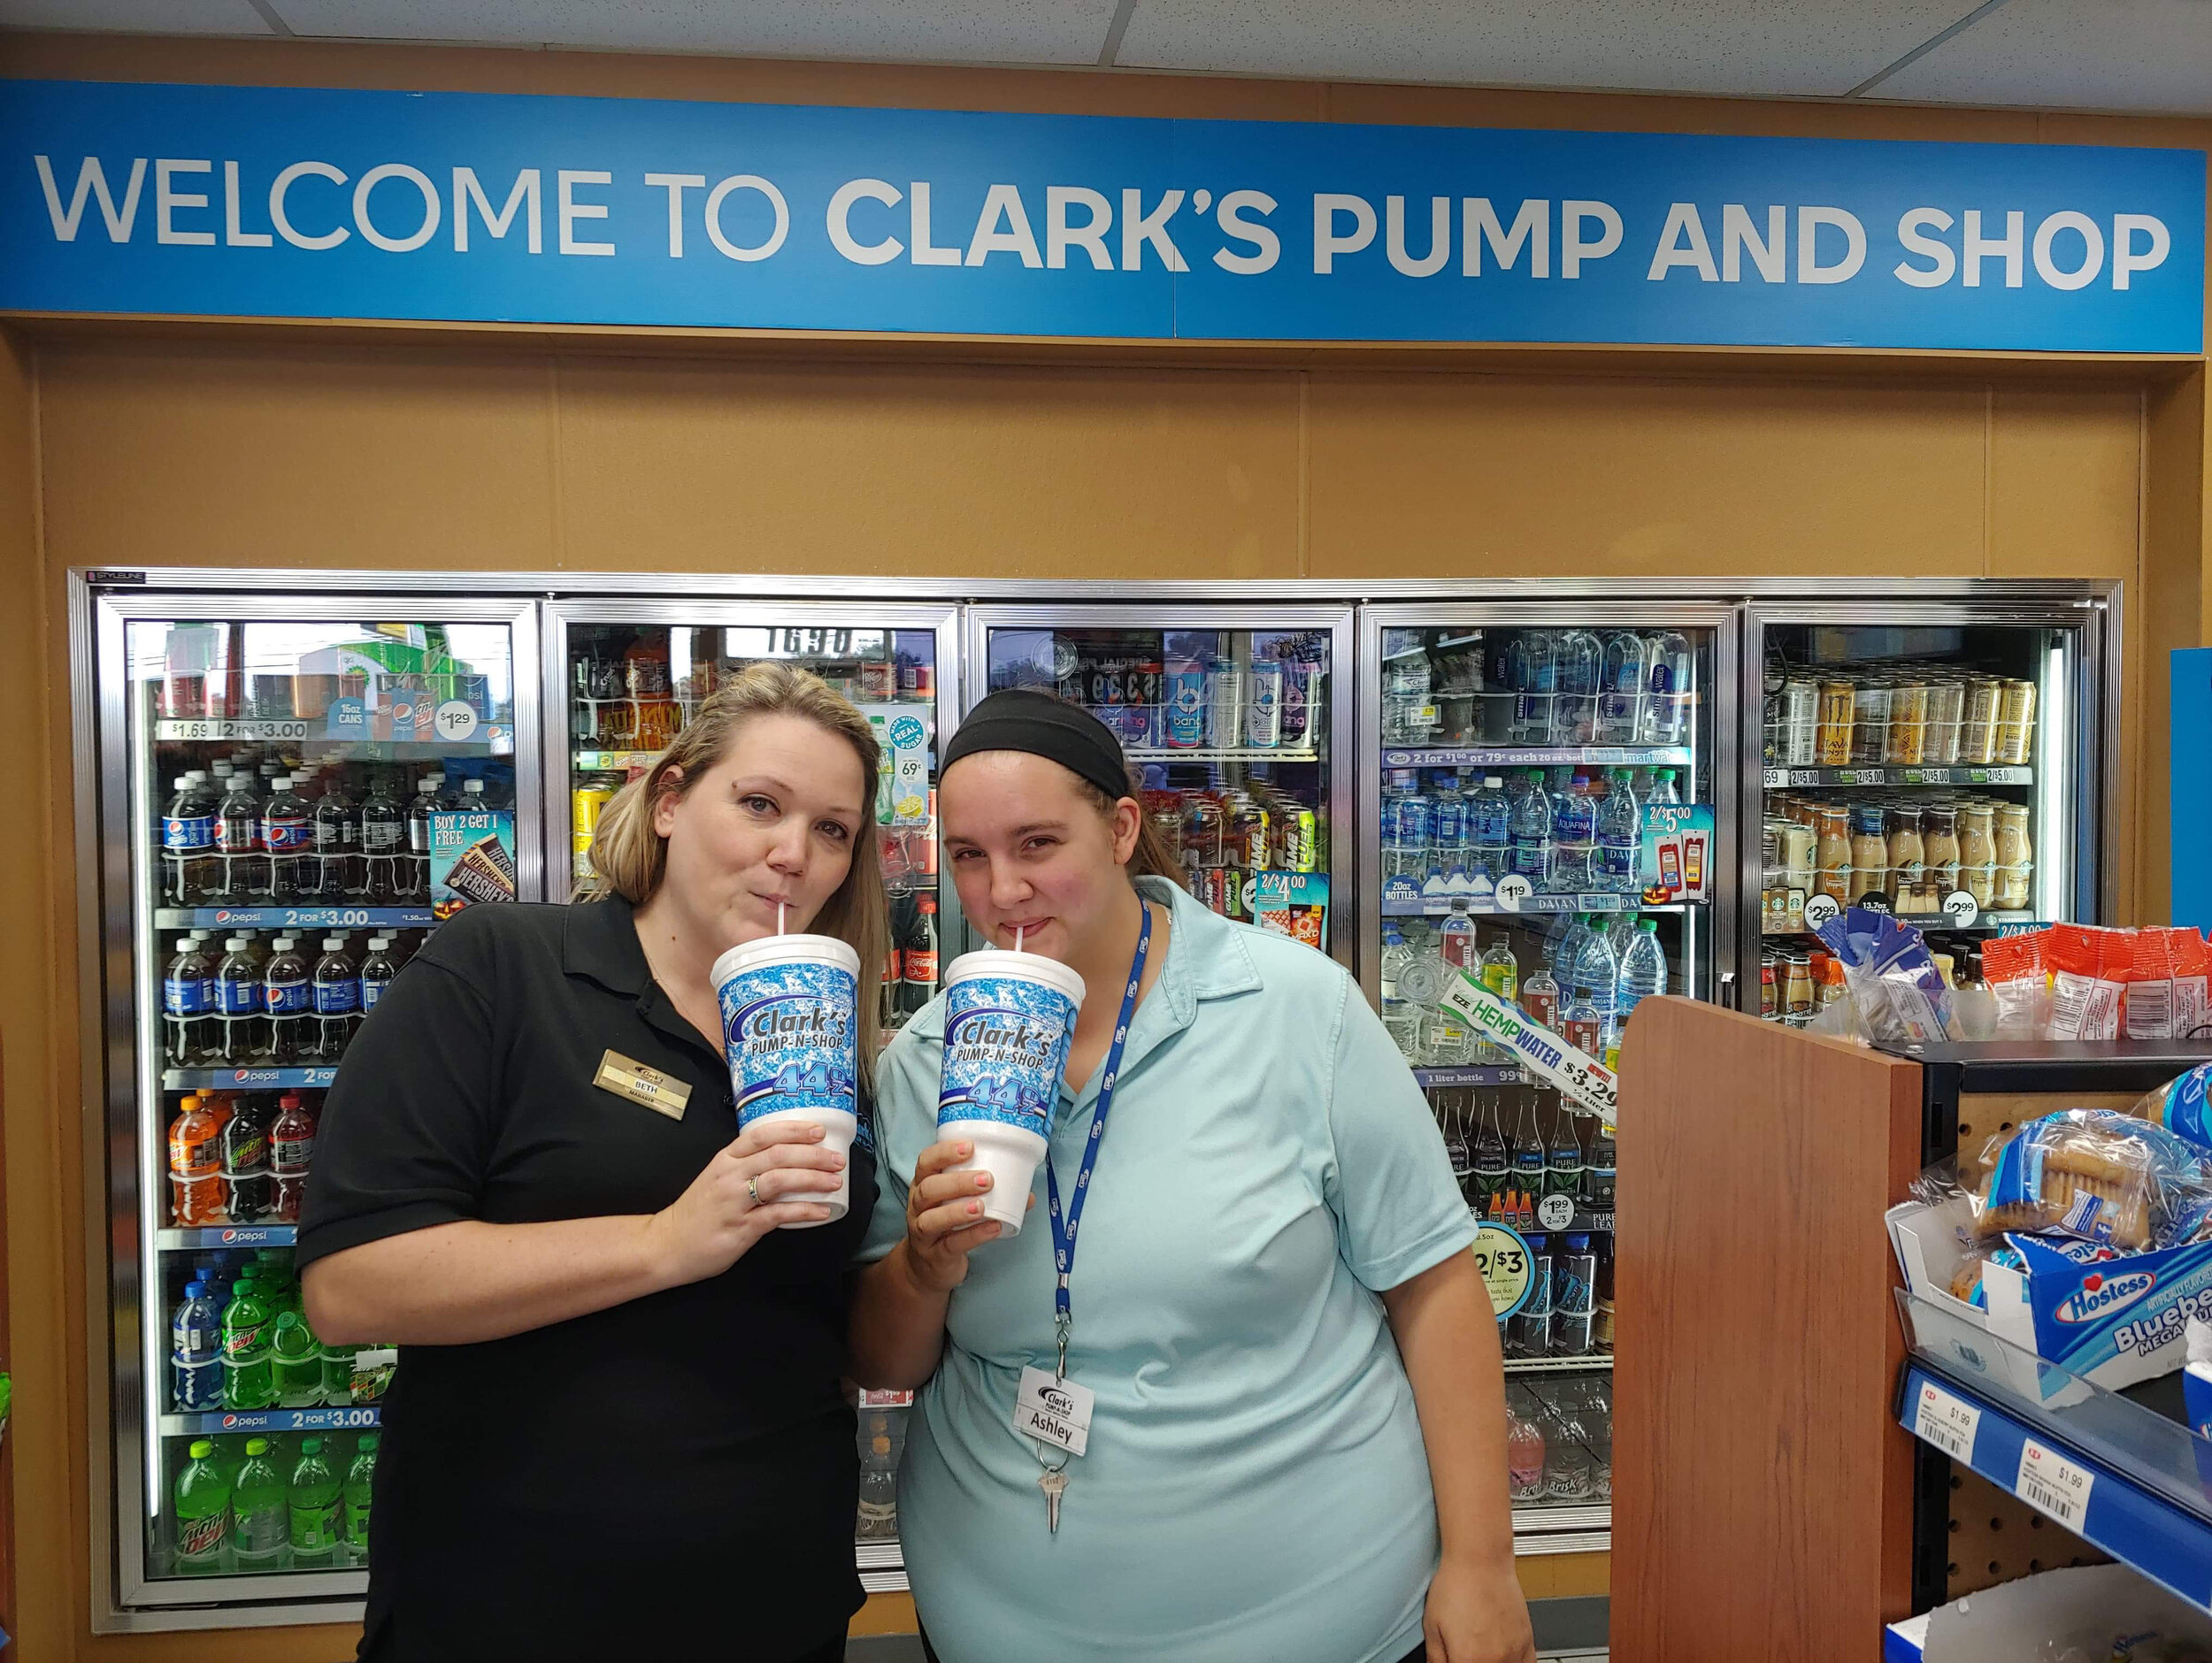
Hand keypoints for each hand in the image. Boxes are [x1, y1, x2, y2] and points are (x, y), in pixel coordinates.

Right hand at [645, 1119, 845, 1287]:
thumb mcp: (718, 1178)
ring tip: (835, 1181)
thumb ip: (747, 1167)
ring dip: (812, 1178)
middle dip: (813, 1155)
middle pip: (778, 1154)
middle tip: (837, 1159)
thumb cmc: (698, 1212)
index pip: (763, 1135)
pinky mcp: (741, 1227)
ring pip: (780, 1180)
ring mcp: (735, 1201)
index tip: (819, 1130)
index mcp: (726, 1159)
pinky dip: (804, 1210)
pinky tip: (822, 1211)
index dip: (794, 1130)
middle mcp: (731, 1175)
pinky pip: (778, 1214)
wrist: (667, 1244)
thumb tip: (789, 1160)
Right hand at [901, 1138, 1028, 1294]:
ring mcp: (922, 1232)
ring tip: (982, 1206)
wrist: (929, 1267)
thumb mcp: (957, 1204)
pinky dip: (973, 1235)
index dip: (944, 1152)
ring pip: (931, 1219)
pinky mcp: (934, 1255)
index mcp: (923, 1185)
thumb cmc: (946, 1225)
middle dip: (957, 1182)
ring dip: (958, 1210)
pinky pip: (951, 1244)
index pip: (925, 1162)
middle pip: (928, 1189)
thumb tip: (1027, 1194)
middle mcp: (917, 1207)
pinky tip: (992, 1228)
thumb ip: (988, 1194)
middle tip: (987, 1179)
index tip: (970, 1147)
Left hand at [1423, 1555, 1535, 1662]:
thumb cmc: (1456, 1584)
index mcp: (1468, 1660)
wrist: (1480, 1558)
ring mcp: (1514, 1653)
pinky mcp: (1527, 1642)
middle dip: (1471, 1662)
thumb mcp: (1431, 1626)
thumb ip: (1436, 1659)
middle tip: (1465, 1653)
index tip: (1453, 1659)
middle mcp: (1495, 1661)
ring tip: (1480, 1653)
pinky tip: (1504, 1659)